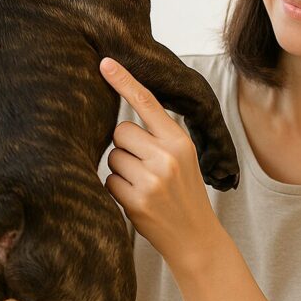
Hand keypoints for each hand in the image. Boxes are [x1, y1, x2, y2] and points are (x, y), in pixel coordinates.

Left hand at [99, 56, 224, 270]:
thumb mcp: (183, 158)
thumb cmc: (184, 194)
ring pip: (112, 156)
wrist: (196, 238)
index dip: (123, 80)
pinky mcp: (136, 199)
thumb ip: (159, 138)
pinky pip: (109, 180)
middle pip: (121, 130)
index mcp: (180, 140)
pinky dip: (117, 189)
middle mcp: (166, 156)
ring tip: (143, 185)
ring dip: (120, 169)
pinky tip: (136, 199)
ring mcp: (151, 178)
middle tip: (143, 166)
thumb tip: (122, 123)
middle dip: (125, 146)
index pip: (147, 102)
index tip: (104, 62)